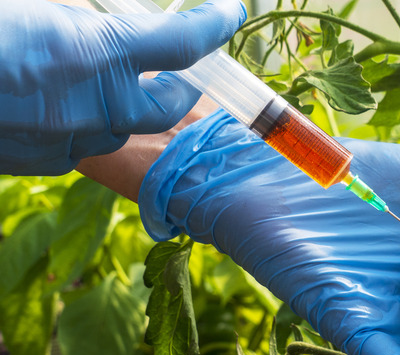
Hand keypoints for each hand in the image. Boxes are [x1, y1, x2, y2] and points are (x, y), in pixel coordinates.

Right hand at [0, 0, 245, 175]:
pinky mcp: (43, 163)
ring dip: (113, 103)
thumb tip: (113, 31)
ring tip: (77, 78)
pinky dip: (71, 123)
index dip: (211, 26)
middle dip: (174, 88)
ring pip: (117, 125)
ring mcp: (70, 140)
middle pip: (166, 105)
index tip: (227, 14)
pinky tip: (40, 103)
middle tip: (169, 71)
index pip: (180, 42)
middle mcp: (97, 105)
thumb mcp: (41, 12)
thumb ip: (85, 23)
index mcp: (98, 53)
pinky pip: (77, 143)